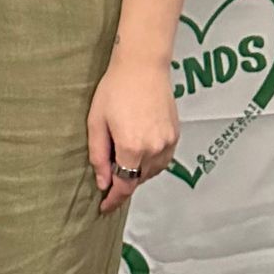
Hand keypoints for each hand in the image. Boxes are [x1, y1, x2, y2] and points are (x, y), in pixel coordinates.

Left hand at [86, 51, 177, 215]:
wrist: (143, 66)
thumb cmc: (115, 89)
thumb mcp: (97, 122)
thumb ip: (99, 156)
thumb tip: (103, 182)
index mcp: (132, 147)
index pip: (124, 186)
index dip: (113, 199)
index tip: (104, 207)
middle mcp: (154, 149)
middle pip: (138, 179)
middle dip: (123, 182)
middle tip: (108, 176)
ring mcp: (168, 142)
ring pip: (153, 172)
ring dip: (138, 172)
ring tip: (123, 160)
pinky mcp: (176, 134)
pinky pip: (164, 159)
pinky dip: (151, 162)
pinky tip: (140, 151)